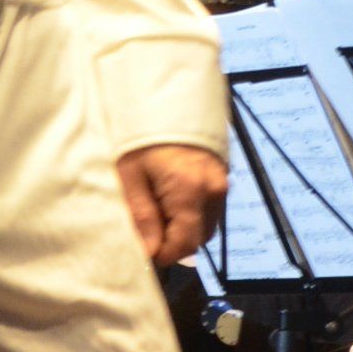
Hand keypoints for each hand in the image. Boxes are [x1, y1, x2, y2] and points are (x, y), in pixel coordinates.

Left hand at [118, 144, 225, 264]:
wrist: (163, 96)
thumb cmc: (141, 133)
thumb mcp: (131, 177)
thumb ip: (142, 217)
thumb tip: (150, 252)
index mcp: (191, 191)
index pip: (184, 245)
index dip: (162, 255)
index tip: (143, 251)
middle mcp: (213, 190)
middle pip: (197, 239)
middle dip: (172, 241)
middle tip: (146, 227)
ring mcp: (221, 181)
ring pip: (205, 225)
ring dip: (182, 227)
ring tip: (156, 208)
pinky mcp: (221, 174)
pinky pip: (209, 208)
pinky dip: (191, 212)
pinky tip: (169, 197)